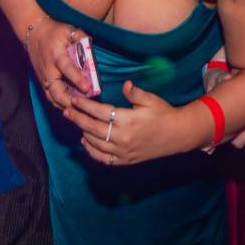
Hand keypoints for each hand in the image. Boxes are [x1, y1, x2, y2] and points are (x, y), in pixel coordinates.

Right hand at [25, 19, 92, 110]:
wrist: (34, 33)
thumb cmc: (53, 32)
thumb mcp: (67, 30)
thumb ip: (80, 36)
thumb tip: (91, 42)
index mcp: (56, 55)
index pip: (67, 69)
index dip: (77, 79)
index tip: (87, 88)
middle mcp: (49, 70)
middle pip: (56, 91)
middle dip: (69, 101)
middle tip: (84, 107)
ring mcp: (44, 78)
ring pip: (52, 98)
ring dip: (65, 106)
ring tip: (80, 112)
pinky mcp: (43, 82)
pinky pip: (50, 97)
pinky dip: (60, 105)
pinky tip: (71, 109)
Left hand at [68, 80, 194, 164]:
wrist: (177, 135)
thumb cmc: (164, 114)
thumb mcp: (151, 100)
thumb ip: (135, 93)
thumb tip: (124, 84)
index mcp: (128, 120)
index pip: (100, 112)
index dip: (85, 106)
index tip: (74, 100)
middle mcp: (122, 138)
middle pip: (93, 128)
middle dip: (77, 119)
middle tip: (66, 111)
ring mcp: (123, 151)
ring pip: (95, 143)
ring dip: (83, 133)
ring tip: (75, 122)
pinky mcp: (125, 160)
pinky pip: (103, 159)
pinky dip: (92, 151)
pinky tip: (86, 142)